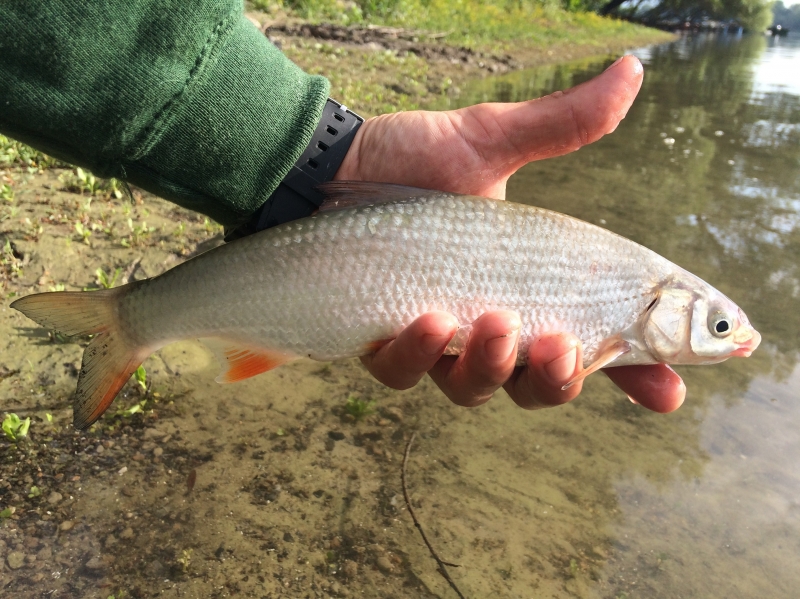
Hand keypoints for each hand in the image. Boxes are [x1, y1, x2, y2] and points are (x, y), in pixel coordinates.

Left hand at [335, 55, 685, 412]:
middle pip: (541, 386)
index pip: (597, 345)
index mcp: (531, 290)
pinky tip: (424, 319)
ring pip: (476, 389)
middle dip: (559, 378)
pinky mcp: (384, 342)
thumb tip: (631, 72)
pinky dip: (417, 353)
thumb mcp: (490, 141)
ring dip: (491, 365)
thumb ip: (559, 125)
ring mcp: (437, 341)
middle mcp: (490, 326)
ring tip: (493, 323)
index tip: (672, 391)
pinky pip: (404, 371)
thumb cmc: (415, 160)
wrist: (334, 166)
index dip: (639, 375)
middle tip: (563, 345)